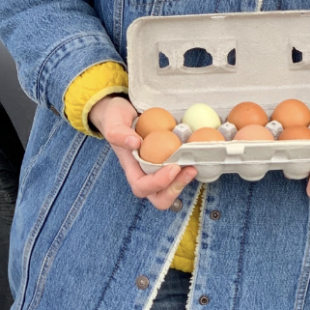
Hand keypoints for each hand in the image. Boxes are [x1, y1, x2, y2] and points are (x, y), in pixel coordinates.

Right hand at [89, 95, 197, 210]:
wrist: (122, 111)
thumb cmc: (115, 119)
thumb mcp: (113, 122)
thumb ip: (119, 133)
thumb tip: (136, 143)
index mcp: (131, 168)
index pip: (142, 187)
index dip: (158, 183)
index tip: (173, 167)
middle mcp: (145, 173)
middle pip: (159, 198)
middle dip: (175, 189)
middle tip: (189, 171)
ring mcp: (157, 168)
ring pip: (171, 189)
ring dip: (184, 181)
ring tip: (195, 165)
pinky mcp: (169, 160)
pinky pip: (180, 172)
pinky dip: (189, 167)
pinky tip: (196, 155)